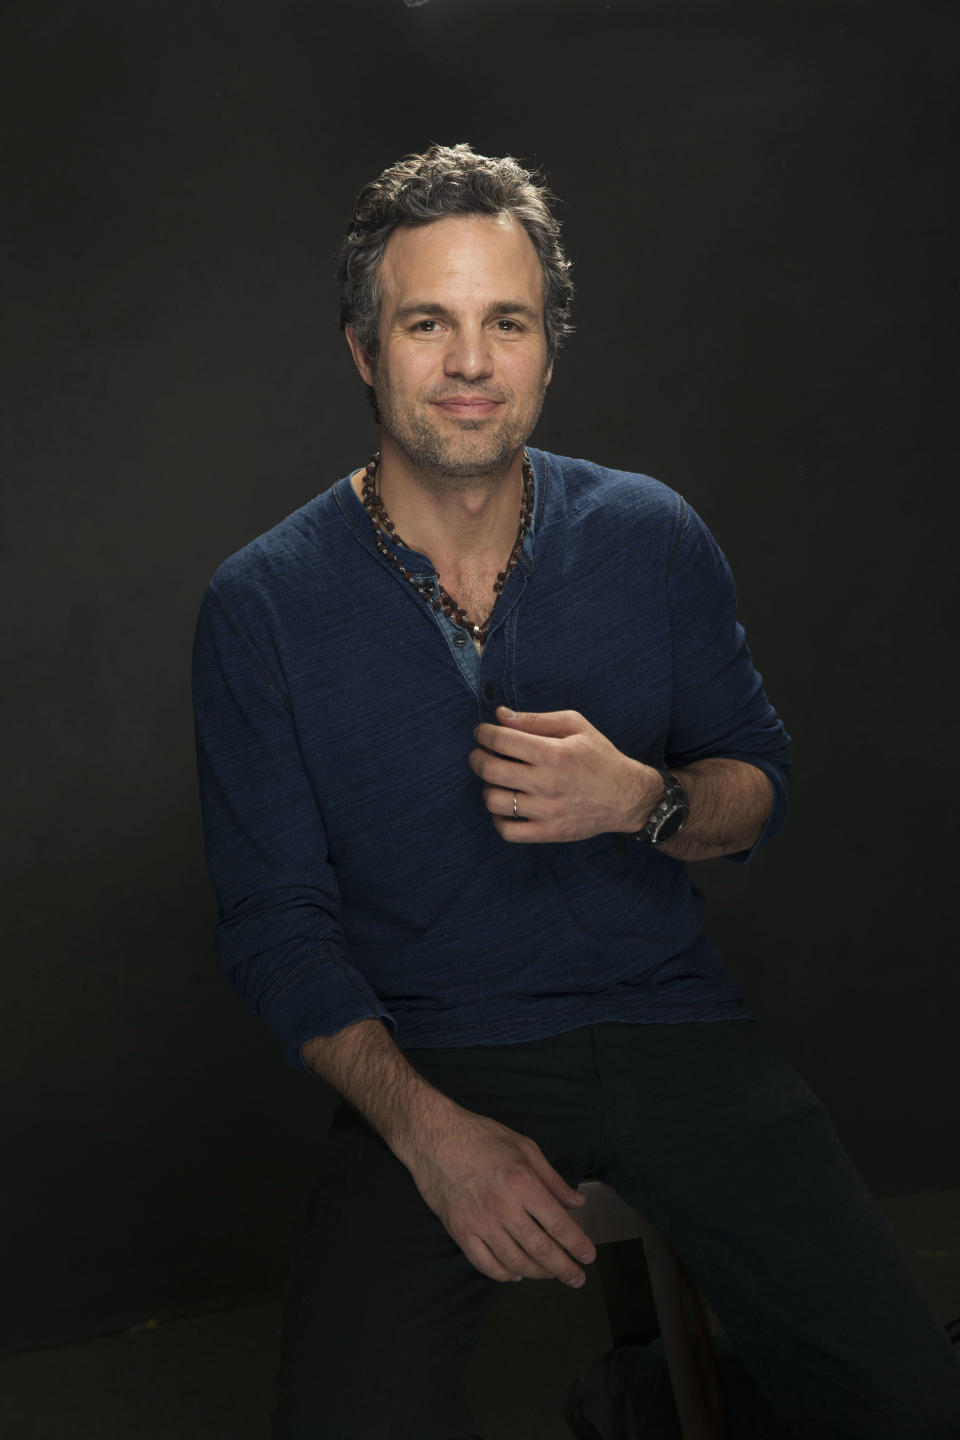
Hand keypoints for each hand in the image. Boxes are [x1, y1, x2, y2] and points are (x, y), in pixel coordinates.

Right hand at [403, 1105, 595, 1286]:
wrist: (434, 1138)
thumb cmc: (482, 1137)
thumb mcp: (525, 1148)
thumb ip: (553, 1180)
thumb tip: (576, 1203)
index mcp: (523, 1184)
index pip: (558, 1224)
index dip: (577, 1244)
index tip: (589, 1256)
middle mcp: (503, 1208)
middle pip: (541, 1250)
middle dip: (564, 1268)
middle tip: (577, 1278)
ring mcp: (479, 1223)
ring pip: (515, 1262)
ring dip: (537, 1273)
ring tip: (550, 1274)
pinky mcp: (460, 1231)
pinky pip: (485, 1264)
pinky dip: (504, 1274)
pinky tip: (516, 1273)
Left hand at [468, 706, 658, 842]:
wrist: (627, 797)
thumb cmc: (599, 757)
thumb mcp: (575, 726)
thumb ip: (535, 719)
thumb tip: (500, 715)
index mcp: (553, 753)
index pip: (501, 740)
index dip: (483, 733)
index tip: (482, 733)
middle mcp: (547, 783)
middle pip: (489, 770)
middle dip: (476, 758)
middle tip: (480, 754)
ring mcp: (547, 811)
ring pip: (493, 801)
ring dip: (487, 787)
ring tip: (497, 781)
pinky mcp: (548, 832)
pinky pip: (507, 831)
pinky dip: (498, 819)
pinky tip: (507, 806)